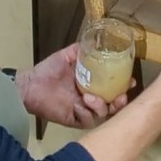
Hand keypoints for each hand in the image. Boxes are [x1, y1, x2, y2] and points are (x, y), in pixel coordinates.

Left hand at [16, 43, 131, 129]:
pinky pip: (87, 121)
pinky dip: (86, 113)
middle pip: (113, 106)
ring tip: (91, 97)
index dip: (124, 87)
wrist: (30, 84)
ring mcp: (83, 111)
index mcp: (93, 85)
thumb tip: (95, 40)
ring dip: (101, 106)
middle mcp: (91, 99)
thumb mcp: (68, 56)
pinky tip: (79, 104)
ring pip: (102, 115)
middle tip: (120, 96)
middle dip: (120, 102)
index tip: (130, 81)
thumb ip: (81, 50)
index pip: (114, 89)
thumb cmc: (48, 71)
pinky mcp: (73, 120)